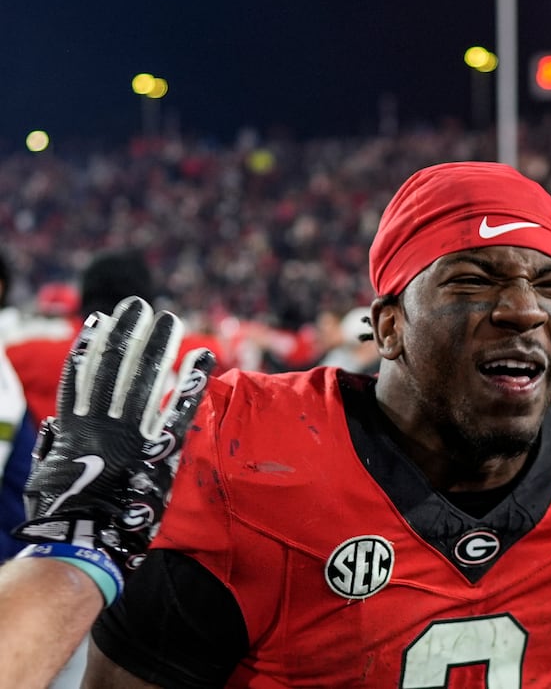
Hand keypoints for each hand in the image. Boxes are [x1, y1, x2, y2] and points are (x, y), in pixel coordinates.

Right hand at [12, 296, 214, 571]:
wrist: (85, 546)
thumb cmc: (61, 518)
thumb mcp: (45, 478)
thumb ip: (52, 449)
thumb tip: (53, 428)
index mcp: (73, 428)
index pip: (83, 375)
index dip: (93, 345)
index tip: (101, 319)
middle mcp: (103, 423)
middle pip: (116, 367)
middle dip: (129, 334)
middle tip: (139, 306)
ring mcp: (133, 434)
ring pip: (146, 378)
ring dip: (157, 345)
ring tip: (167, 318)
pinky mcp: (161, 450)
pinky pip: (181, 408)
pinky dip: (192, 381)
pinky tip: (204, 357)